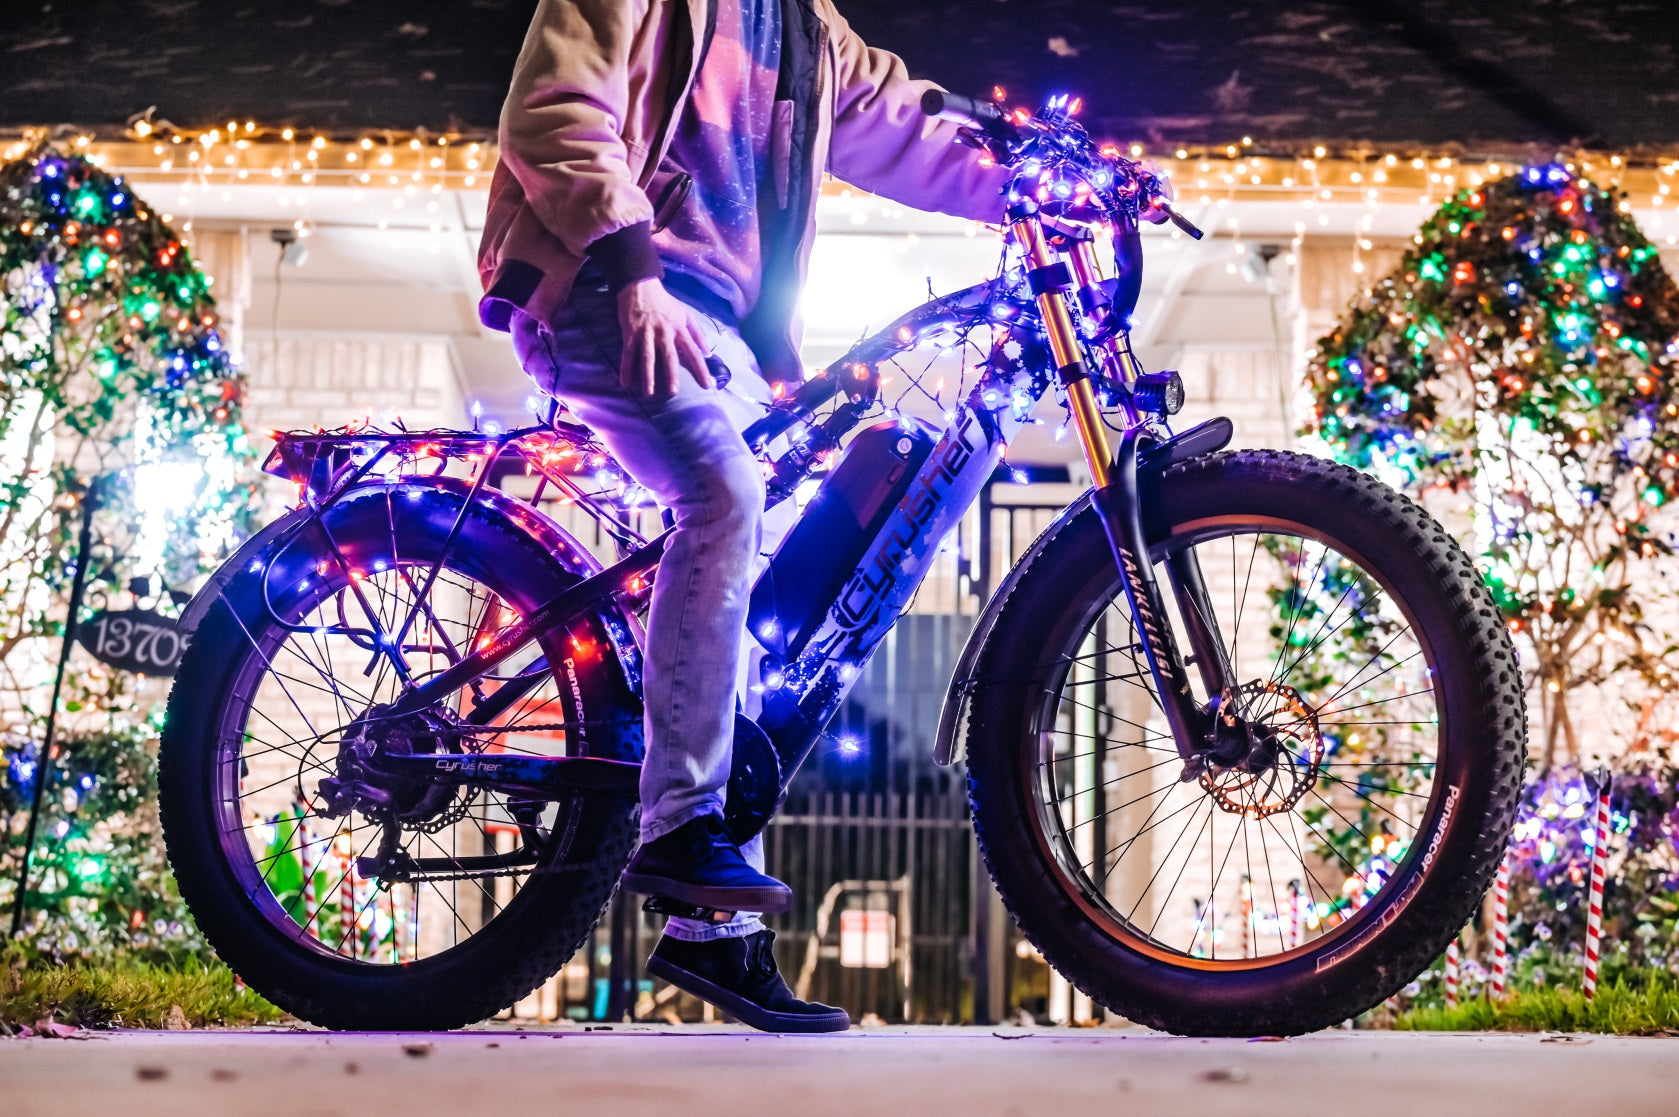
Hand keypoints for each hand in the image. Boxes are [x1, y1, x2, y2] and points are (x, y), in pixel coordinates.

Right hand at [615, 278, 712, 396]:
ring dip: (648, 376)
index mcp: (679, 328)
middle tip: (673, 392)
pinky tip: (626, 383)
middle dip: (672, 375)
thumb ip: (698, 333)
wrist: (640, 287)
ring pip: (647, 357)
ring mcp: (646, 333)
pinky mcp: (630, 333)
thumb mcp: (686, 314)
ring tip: (648, 393)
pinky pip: (628, 353)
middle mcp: (664, 332)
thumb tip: (708, 352)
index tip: (707, 385)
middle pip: (669, 356)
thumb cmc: (665, 303)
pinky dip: (626, 368)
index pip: (693, 352)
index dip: (701, 368)